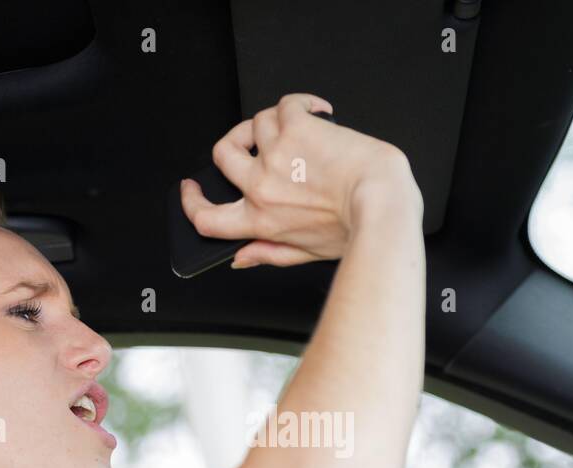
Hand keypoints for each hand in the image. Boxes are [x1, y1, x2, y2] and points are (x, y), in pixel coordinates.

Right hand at [178, 92, 422, 267]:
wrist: (382, 202)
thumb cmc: (355, 228)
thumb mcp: (307, 252)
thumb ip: (269, 254)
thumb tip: (242, 257)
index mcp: (261, 220)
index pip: (206, 217)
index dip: (191, 201)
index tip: (192, 189)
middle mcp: (262, 186)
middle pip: (222, 155)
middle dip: (232, 144)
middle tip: (250, 143)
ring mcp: (276, 154)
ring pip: (254, 124)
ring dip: (273, 125)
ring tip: (300, 133)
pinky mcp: (296, 127)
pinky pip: (283, 105)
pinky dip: (299, 105)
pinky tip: (317, 114)